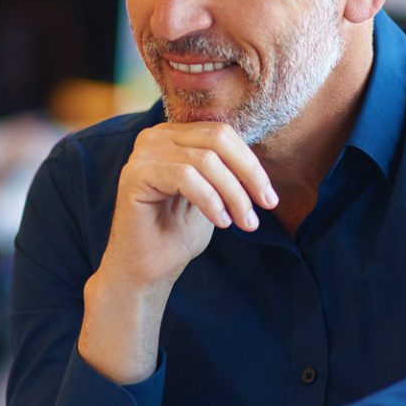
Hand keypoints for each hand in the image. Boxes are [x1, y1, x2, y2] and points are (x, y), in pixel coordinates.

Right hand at [79, 122, 277, 382]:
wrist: (145, 271)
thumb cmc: (176, 235)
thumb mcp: (212, 196)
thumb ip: (227, 171)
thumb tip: (259, 161)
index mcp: (173, 137)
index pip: (222, 133)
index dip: (251, 163)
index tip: (270, 199)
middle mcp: (155, 137)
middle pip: (217, 140)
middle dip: (248, 174)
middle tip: (266, 207)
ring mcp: (142, 154)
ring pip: (205, 160)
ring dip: (233, 193)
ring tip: (245, 223)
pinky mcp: (135, 175)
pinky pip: (185, 176)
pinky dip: (210, 200)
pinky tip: (221, 222)